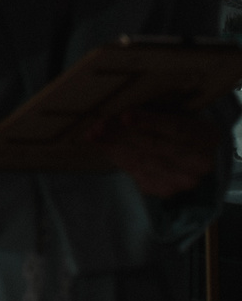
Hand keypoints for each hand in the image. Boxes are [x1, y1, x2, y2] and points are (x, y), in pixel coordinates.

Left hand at [89, 107, 222, 197]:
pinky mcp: (164, 189)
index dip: (149, 122)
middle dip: (122, 134)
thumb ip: (153, 111)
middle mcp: (199, 163)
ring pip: (142, 161)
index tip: (125, 116)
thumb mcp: (173, 112)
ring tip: (94, 134)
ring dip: (113, 146)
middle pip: (155, 146)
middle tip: (98, 125)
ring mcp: (182, 180)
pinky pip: (135, 172)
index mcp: (206, 136)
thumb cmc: (175, 125)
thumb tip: (120, 111)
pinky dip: (116, 157)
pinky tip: (104, 146)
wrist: (189, 154)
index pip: (176, 129)